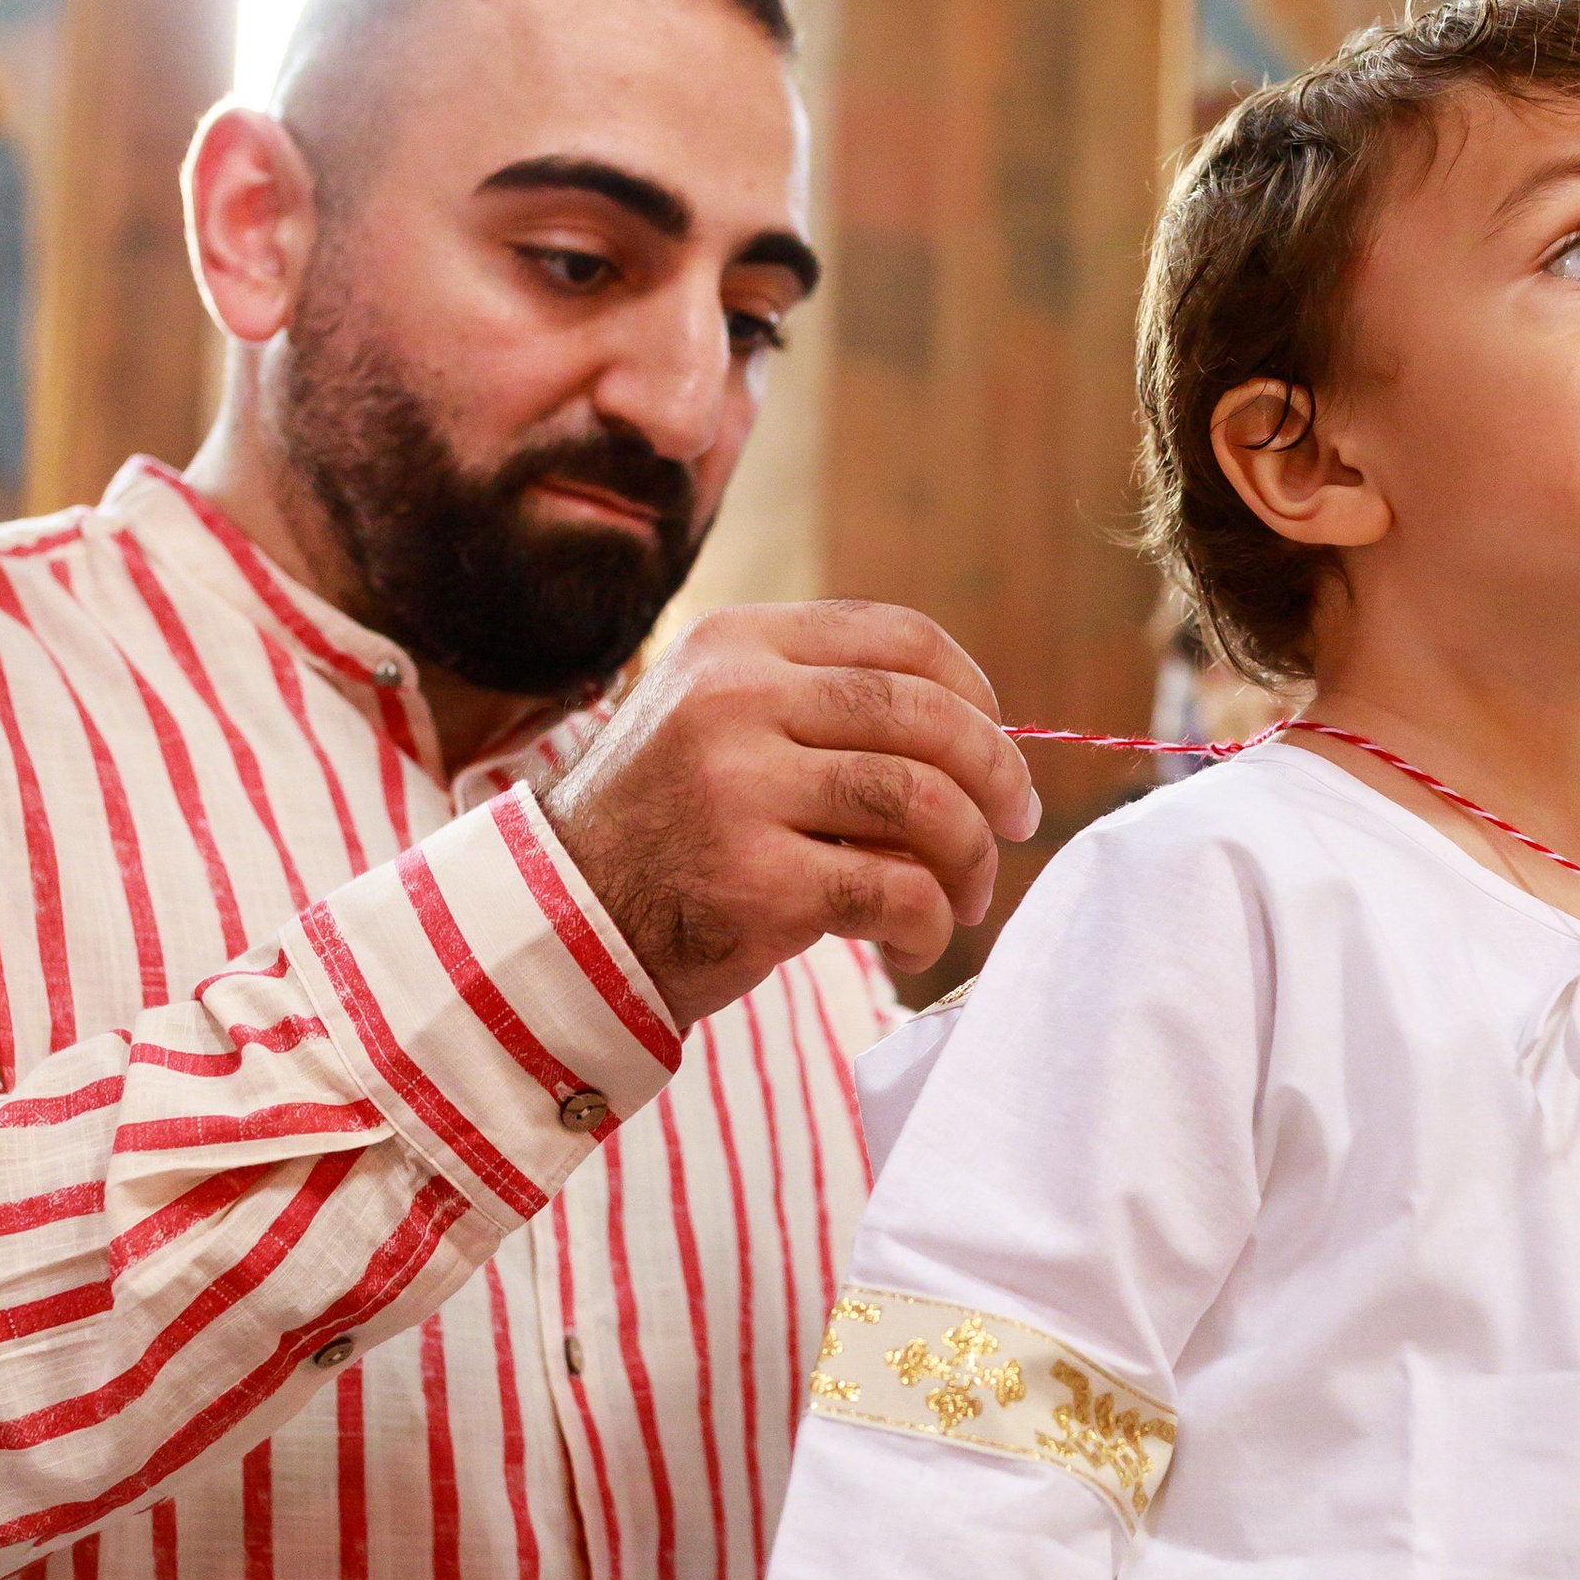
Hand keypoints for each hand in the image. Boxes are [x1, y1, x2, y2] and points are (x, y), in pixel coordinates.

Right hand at [542, 602, 1038, 1028]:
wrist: (562, 925)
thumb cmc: (665, 829)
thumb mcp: (717, 723)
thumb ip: (819, 706)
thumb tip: (981, 736)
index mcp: (734, 645)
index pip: (897, 636)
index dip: (973, 689)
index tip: (995, 737)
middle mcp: (734, 702)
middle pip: (926, 716)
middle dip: (997, 775)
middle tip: (1017, 823)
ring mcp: (739, 791)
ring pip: (923, 802)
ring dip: (971, 857)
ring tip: (968, 896)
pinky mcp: (755, 885)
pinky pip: (895, 893)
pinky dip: (929, 923)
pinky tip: (912, 943)